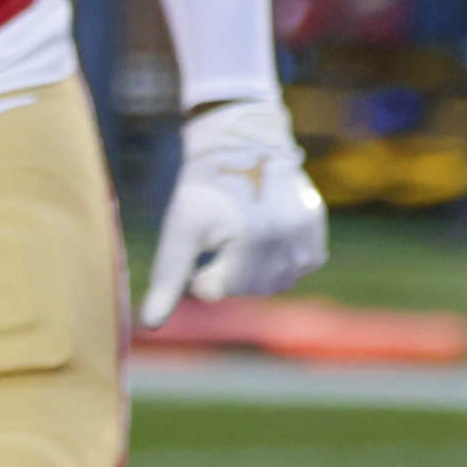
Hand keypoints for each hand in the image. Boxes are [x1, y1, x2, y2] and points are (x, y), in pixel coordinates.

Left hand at [143, 95, 328, 323]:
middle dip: (230, 275)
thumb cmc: (204, 186)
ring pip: (278, 281)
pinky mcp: (316, 226)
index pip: (221, 290)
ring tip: (241, 241)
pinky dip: (283, 261)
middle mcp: (283, 238)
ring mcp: (305, 232)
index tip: (199, 263)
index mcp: (248, 238)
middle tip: (220, 244)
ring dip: (256, 272)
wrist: (240, 141)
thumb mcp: (180, 229)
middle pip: (251, 289)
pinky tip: (266, 238)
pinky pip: (303, 265)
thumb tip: (150, 324)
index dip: (204, 280)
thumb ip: (168, 278)